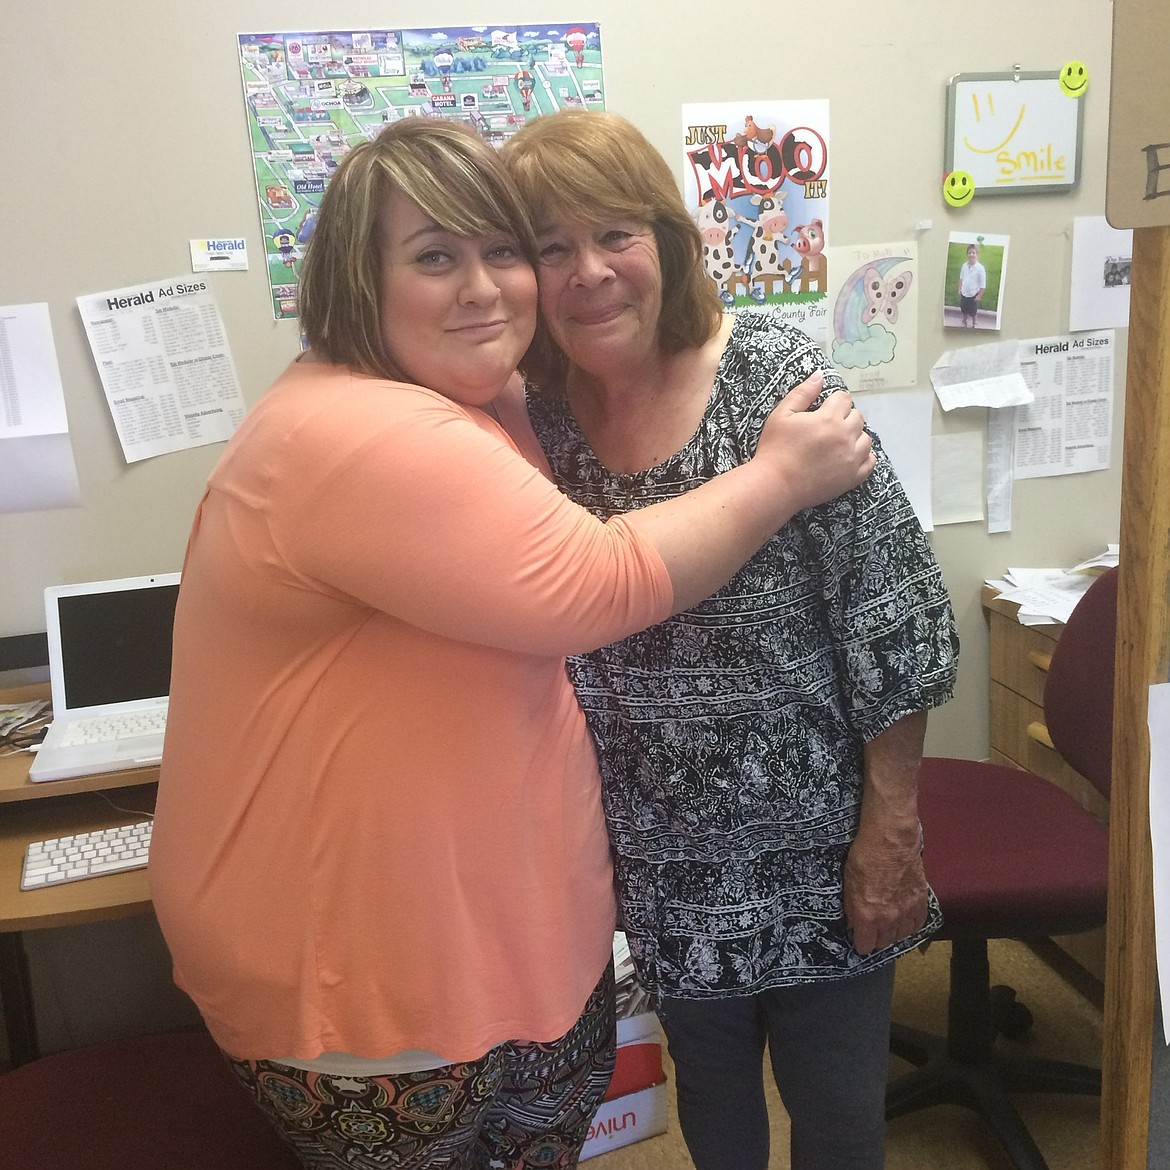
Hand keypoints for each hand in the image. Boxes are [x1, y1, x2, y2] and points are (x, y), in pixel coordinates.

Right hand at [756, 372, 874, 511]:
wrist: (776, 485)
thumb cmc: (775, 448)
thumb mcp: (782, 414)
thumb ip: (802, 393)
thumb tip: (820, 375)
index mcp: (829, 418)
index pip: (844, 398)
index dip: (833, 401)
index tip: (822, 410)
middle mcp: (846, 436)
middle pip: (857, 417)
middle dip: (844, 417)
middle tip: (826, 427)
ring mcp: (852, 458)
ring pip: (866, 438)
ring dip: (855, 436)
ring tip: (837, 442)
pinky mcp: (853, 477)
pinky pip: (871, 461)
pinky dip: (863, 456)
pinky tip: (849, 456)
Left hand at [842, 825, 927, 955]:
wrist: (890, 840)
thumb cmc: (864, 857)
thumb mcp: (848, 883)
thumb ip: (852, 908)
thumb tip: (854, 924)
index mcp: (868, 916)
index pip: (865, 946)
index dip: (860, 942)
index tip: (858, 936)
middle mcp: (889, 920)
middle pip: (884, 943)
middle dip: (875, 937)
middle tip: (871, 927)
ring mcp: (907, 912)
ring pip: (901, 936)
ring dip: (893, 932)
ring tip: (887, 923)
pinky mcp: (921, 902)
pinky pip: (917, 924)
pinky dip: (910, 925)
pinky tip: (904, 918)